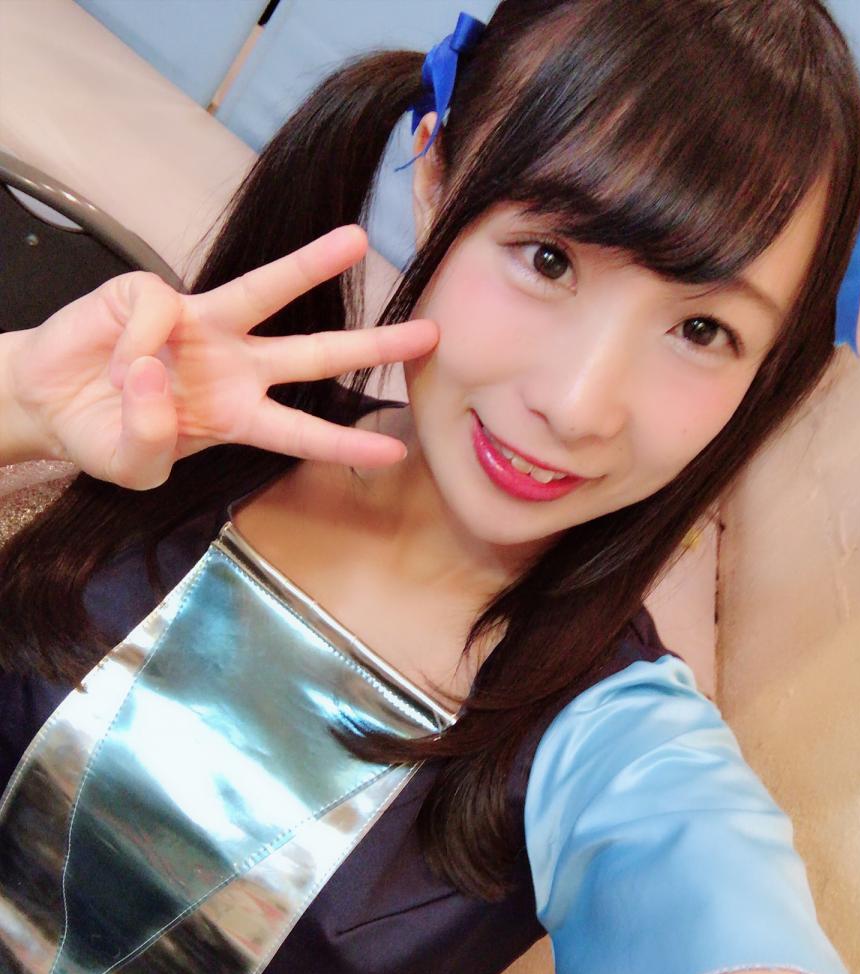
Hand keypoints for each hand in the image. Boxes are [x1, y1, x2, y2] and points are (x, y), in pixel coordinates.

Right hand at [6, 225, 437, 488]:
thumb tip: (152, 372)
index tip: (394, 451)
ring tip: (358, 241)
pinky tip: (114, 357)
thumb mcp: (132, 464)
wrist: (47, 400)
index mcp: (237, 416)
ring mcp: (200, 324)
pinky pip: (157, 311)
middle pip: (316, 354)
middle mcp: (234, 365)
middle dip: (372, 346)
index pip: (302, 433)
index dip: (344, 444)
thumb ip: (150, 438)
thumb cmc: (102, 435)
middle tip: (430, 335)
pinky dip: (135, 338)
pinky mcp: (155, 293)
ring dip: (313, 265)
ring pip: (266, 290)